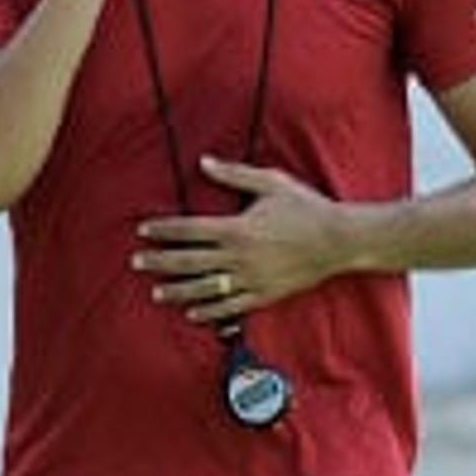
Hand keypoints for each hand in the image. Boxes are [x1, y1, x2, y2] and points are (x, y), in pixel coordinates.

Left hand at [131, 156, 347, 326]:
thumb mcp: (271, 182)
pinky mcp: (264, 296)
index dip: (163, 230)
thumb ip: (234, 174)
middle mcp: (239, 258)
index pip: (189, 230)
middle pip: (189, 261)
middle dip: (160, 262)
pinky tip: (192, 313)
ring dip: (178, 291)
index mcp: (237, 229)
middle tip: (136, 262)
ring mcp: (251, 280)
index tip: (143, 231)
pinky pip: (230, 307)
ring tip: (157, 292)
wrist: (339, 241)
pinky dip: (209, 311)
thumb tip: (203, 162)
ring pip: (205, 289)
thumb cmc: (305, 208)